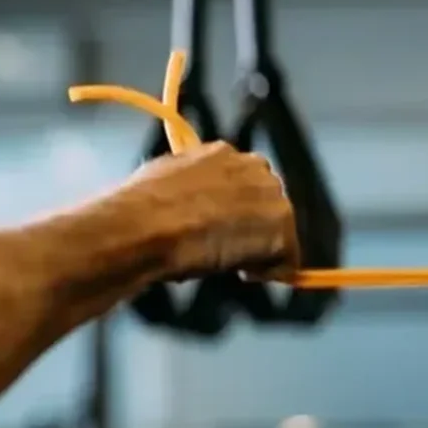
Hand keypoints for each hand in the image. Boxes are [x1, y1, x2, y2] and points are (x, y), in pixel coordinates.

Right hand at [122, 141, 300, 276]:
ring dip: (259, 245)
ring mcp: (271, 198)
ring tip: (232, 262)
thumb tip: (187, 198)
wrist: (147, 226)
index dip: (233, 203)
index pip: (242, 177)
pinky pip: (285, 259)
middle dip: (251, 222)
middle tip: (227, 245)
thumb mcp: (162, 179)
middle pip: (267, 199)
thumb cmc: (141, 206)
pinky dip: (269, 271)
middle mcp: (253, 167)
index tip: (218, 221)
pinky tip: (243, 275)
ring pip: (279, 226)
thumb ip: (187, 184)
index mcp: (221, 152)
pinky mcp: (280, 231)